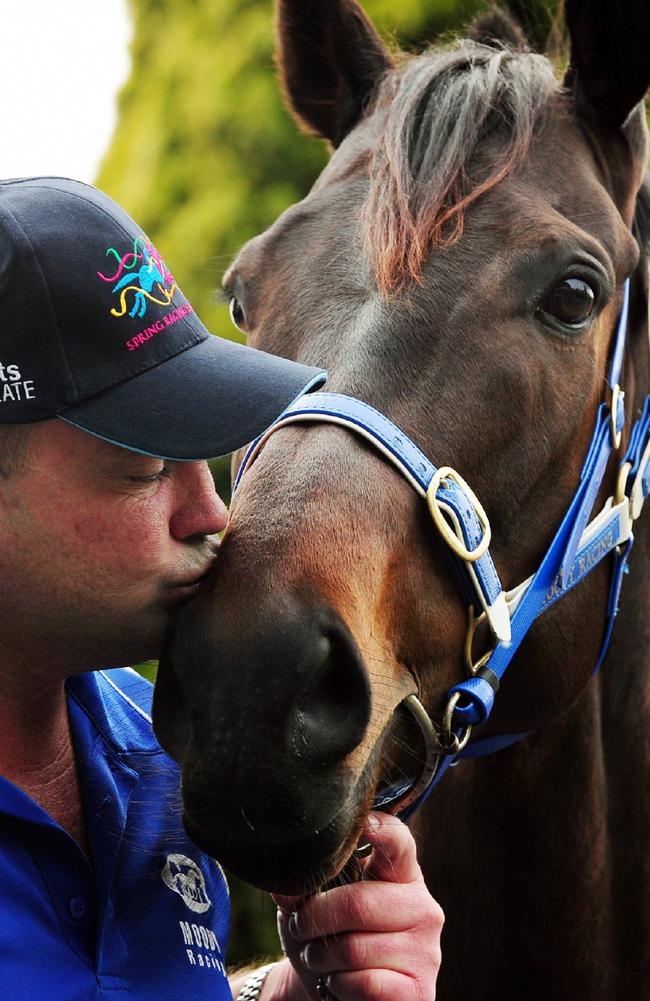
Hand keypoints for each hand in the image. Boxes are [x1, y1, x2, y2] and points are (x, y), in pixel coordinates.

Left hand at [271, 812, 443, 1000]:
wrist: (334, 994)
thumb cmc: (326, 937)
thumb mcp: (308, 905)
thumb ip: (300, 886)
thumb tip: (286, 879)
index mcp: (400, 874)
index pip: (399, 842)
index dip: (383, 829)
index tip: (364, 822)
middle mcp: (422, 906)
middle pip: (359, 903)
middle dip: (315, 918)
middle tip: (301, 926)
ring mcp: (425, 950)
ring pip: (355, 948)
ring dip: (321, 956)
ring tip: (318, 957)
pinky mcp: (419, 990)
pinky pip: (367, 983)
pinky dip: (339, 986)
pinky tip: (339, 983)